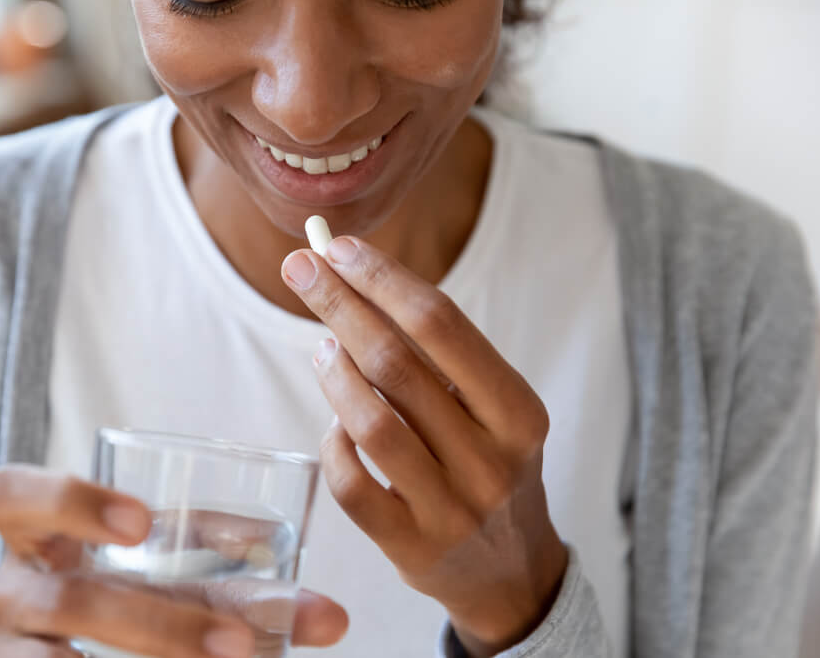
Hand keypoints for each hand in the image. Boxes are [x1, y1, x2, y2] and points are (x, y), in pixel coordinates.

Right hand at [0, 465, 347, 656]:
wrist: (79, 651)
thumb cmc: (137, 596)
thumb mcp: (181, 581)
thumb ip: (248, 588)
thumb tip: (334, 618)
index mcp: (37, 531)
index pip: (9, 493)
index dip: (66, 500)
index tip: (141, 523)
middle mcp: (8, 587)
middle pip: (59, 598)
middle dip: (158, 621)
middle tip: (237, 639)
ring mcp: (1, 648)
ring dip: (153, 656)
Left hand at [281, 237, 567, 654]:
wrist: (512, 570)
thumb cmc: (490, 465)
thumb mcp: (491, 410)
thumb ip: (436, 357)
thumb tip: (354, 281)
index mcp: (518, 411)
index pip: (442, 325)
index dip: (383, 280)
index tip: (338, 248)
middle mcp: (491, 458)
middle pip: (397, 364)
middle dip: (340, 305)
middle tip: (300, 268)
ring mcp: (451, 507)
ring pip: (370, 423)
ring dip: (333, 372)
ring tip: (322, 348)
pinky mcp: (411, 546)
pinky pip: (352, 484)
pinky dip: (333, 442)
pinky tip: (334, 422)